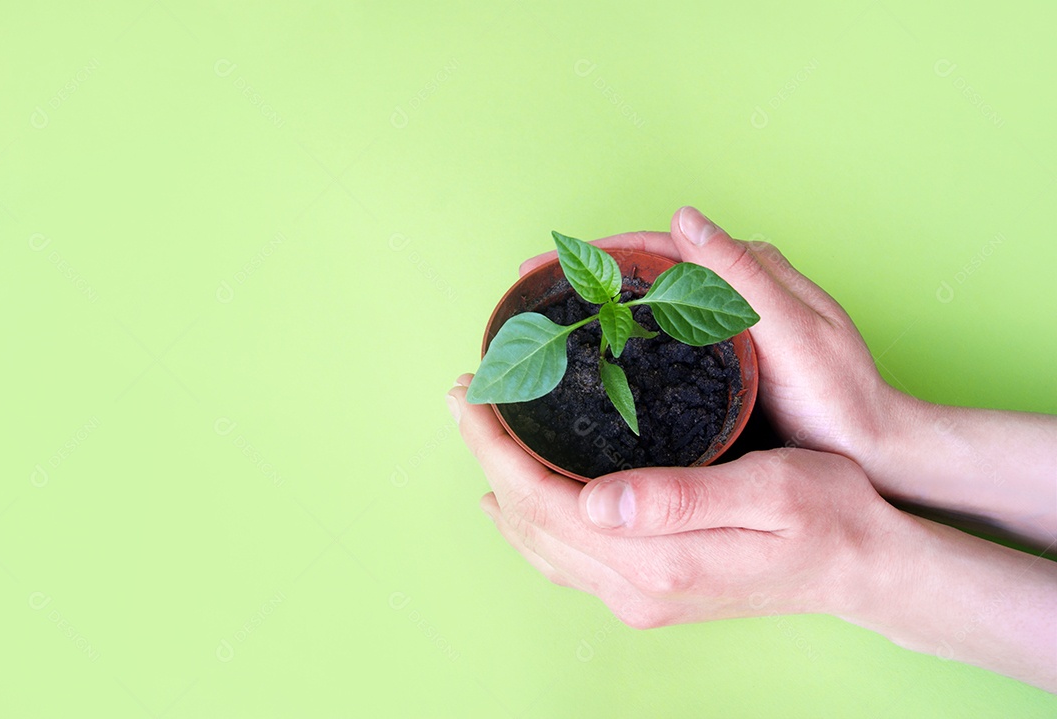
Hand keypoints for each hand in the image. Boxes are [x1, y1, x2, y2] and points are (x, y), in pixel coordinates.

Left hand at [447, 374, 901, 627]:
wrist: (862, 569)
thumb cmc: (829, 514)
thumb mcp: (772, 490)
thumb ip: (680, 499)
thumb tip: (596, 500)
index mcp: (657, 561)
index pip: (542, 498)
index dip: (497, 444)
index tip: (472, 395)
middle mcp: (636, 590)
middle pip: (529, 520)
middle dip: (488, 455)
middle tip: (466, 397)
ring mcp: (639, 600)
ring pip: (539, 545)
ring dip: (503, 485)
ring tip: (483, 433)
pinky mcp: (649, 596)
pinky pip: (564, 561)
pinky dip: (530, 522)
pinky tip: (521, 498)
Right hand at [519, 207, 901, 469]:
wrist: (871, 454)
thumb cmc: (843, 397)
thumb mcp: (796, 333)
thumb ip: (745, 278)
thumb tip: (685, 217)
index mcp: (748, 271)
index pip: (658, 246)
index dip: (596, 252)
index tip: (543, 266)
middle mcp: (730, 292)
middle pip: (643, 274)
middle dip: (584, 278)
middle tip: (528, 297)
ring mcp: (721, 329)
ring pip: (646, 309)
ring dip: (596, 311)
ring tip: (544, 326)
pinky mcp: (717, 364)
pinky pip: (657, 344)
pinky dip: (620, 346)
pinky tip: (591, 365)